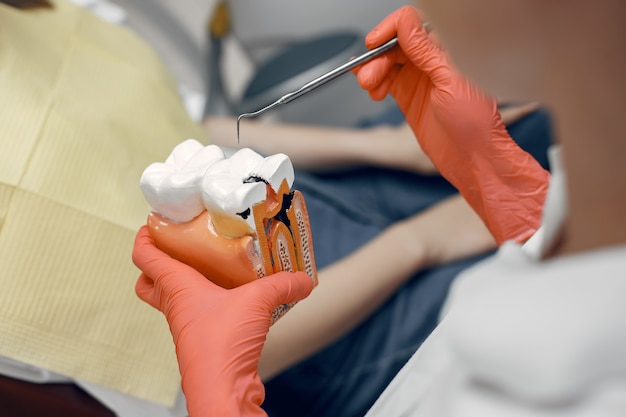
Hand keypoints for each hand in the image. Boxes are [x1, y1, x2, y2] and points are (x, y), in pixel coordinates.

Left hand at [132, 226, 313, 416]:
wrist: (222, 390)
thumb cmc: (222, 343)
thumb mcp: (258, 301)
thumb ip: (283, 285)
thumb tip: (305, 279)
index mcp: (177, 286)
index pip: (144, 256)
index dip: (145, 236)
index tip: (154, 222)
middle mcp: (176, 304)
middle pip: (150, 281)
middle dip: (158, 262)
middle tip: (182, 246)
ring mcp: (187, 325)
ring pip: (174, 298)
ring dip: (187, 282)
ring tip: (215, 265)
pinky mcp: (203, 340)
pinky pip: (199, 314)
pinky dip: (211, 302)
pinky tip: (237, 297)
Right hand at [354, 6, 549, 243]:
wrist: (474, 159)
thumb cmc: (476, 124)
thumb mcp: (450, 81)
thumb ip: (426, 51)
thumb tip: (406, 23)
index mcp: (449, 49)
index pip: (413, 24)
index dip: (391, 29)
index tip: (375, 43)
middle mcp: (434, 60)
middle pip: (395, 43)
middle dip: (378, 57)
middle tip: (368, 76)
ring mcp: (420, 78)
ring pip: (387, 62)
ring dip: (373, 71)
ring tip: (371, 88)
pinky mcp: (409, 96)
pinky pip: (386, 80)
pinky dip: (375, 82)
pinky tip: (373, 91)